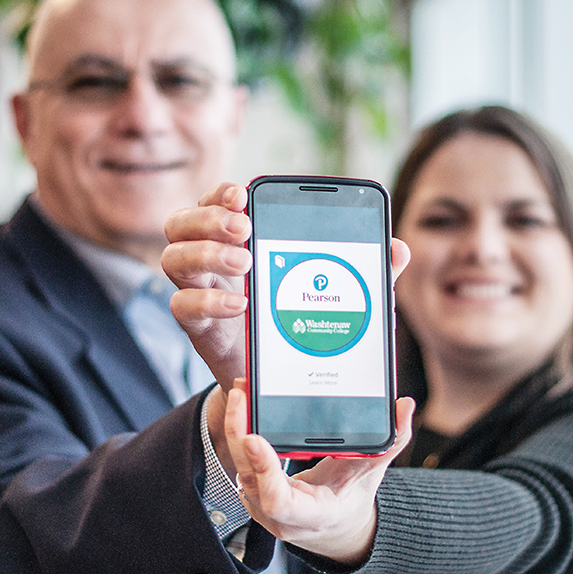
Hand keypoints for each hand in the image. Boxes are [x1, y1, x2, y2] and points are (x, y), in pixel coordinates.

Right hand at [162, 181, 411, 392]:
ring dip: (205, 254)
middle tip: (245, 228)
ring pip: (173, 258)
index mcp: (238, 240)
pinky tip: (241, 306)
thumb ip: (363, 270)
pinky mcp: (198, 328)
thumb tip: (399, 249)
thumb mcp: (336, 293)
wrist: (277, 380)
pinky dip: (208, 303)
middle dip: (210, 218)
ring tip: (244, 263)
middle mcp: (209, 260)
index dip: (223, 193)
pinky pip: (182, 307)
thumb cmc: (302, 322)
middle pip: (181, 223)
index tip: (245, 193)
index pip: (216, 201)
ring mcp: (200, 292)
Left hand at [224, 379, 414, 565]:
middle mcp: (280, 515)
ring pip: (239, 468)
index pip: (278, 499)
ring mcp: (261, 505)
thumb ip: (390, 442)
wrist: (335, 525)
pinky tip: (241, 405)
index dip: (264, 470)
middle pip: (249, 476)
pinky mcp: (253, 490)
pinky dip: (237, 434)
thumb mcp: (373, 472)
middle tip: (242, 394)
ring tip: (241, 391)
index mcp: (311, 516)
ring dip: (235, 429)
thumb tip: (405, 407)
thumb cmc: (351, 500)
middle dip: (240, 433)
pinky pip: (240, 463)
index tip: (253, 437)